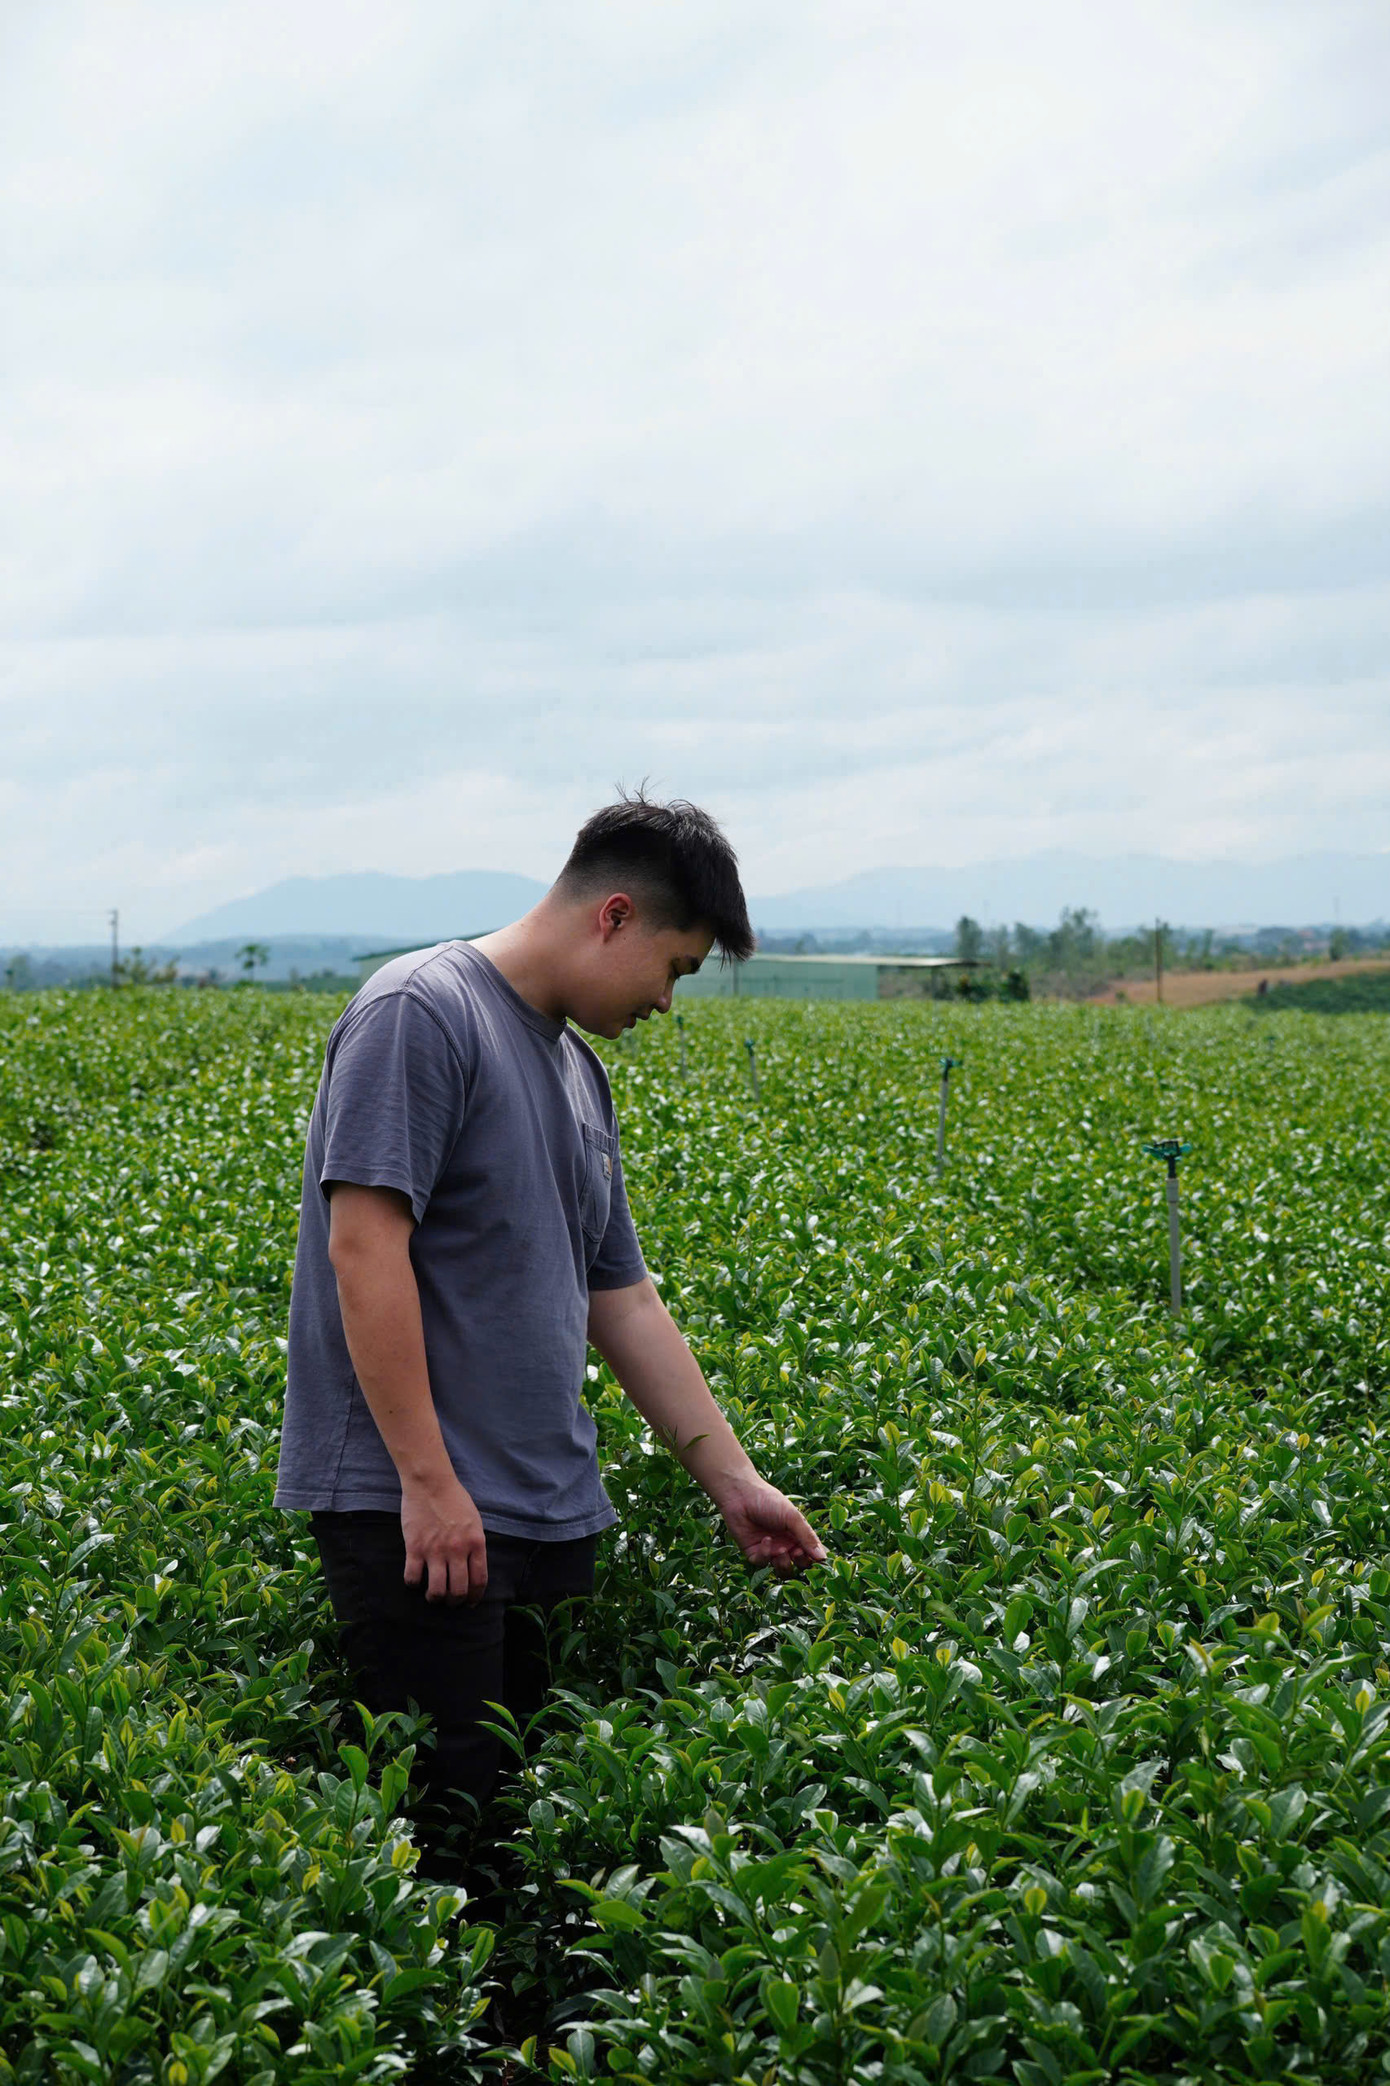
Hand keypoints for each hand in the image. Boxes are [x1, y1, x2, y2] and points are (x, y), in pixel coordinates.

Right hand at [401, 1473, 488, 1604]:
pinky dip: (413, 1584)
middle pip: (459, 1591)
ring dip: (435, 1598)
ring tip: (433, 1595)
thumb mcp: (475, 1521)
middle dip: (455, 1602)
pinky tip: (415, 1579)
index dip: (475, 1597)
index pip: (479, 1580)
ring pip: (437, 1591)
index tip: (470, 1603)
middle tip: (450, 1602)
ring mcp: (435, 1550)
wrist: (430, 1482)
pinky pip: (413, 1578)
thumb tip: (474, 1567)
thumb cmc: (454, 1499)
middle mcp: (457, 1550)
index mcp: (476, 1543)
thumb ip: (475, 1545)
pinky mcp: (415, 1548)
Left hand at [715, 1476, 827, 1577]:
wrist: (741, 1496)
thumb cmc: (769, 1501)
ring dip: (784, 1564)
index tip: (817, 1560)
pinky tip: (765, 1539)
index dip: (816, 1559)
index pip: (812, 1553)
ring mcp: (770, 1550)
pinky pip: (763, 1563)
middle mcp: (786, 1544)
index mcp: (798, 1535)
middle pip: (799, 1565)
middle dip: (801, 1563)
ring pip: (782, 1570)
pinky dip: (765, 1554)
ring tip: (781, 1551)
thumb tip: (823, 1558)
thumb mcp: (792, 1517)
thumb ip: (807, 1537)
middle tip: (796, 1552)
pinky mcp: (754, 1553)